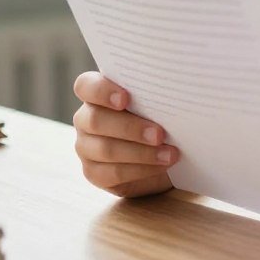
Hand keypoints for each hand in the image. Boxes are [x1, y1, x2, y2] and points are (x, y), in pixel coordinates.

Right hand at [72, 71, 178, 197]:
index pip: (85, 86)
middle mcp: (86, 119)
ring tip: (170, 154)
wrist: (163, 152)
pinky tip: (161, 165)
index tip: (125, 98)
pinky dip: (141, 170)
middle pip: (96, 120)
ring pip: (106, 149)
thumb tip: (174, 87)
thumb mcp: (158, 102)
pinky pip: (113, 173)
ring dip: (142, 153)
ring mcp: (86, 147)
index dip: (101, 91)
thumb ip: (155, 93)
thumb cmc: (160, 117)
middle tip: (160, 134)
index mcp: (97, 94)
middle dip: (131, 127)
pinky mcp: (94, 172)